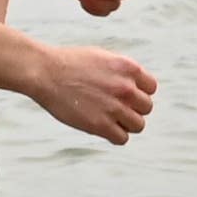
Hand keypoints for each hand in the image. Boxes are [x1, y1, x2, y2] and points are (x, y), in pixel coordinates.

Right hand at [20, 36, 157, 144]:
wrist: (45, 72)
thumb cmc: (69, 63)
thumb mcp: (101, 57)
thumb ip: (121, 72)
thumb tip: (134, 86)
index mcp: (128, 68)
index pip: (151, 88)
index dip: (138, 92)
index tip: (124, 95)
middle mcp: (126, 88)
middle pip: (146, 108)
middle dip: (132, 109)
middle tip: (114, 108)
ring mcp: (114, 107)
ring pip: (138, 125)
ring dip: (125, 124)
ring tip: (108, 119)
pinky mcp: (101, 125)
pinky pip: (122, 138)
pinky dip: (114, 136)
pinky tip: (102, 128)